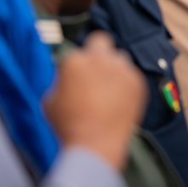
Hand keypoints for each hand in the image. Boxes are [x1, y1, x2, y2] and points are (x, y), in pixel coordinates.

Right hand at [45, 32, 146, 169]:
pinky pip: (131, 76)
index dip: (75, 67)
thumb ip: (60, 82)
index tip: (77, 79)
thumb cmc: (68, 126)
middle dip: (97, 51)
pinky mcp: (137, 82)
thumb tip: (68, 79)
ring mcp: (121, 69)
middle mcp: (100, 60)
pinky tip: (119, 101)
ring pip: (119, 58)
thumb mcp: (50, 101)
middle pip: (101, 40)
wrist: (95, 146)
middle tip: (96, 69)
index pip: (75, 53)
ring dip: (114, 68)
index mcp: (74, 61)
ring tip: (108, 90)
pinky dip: (126, 84)